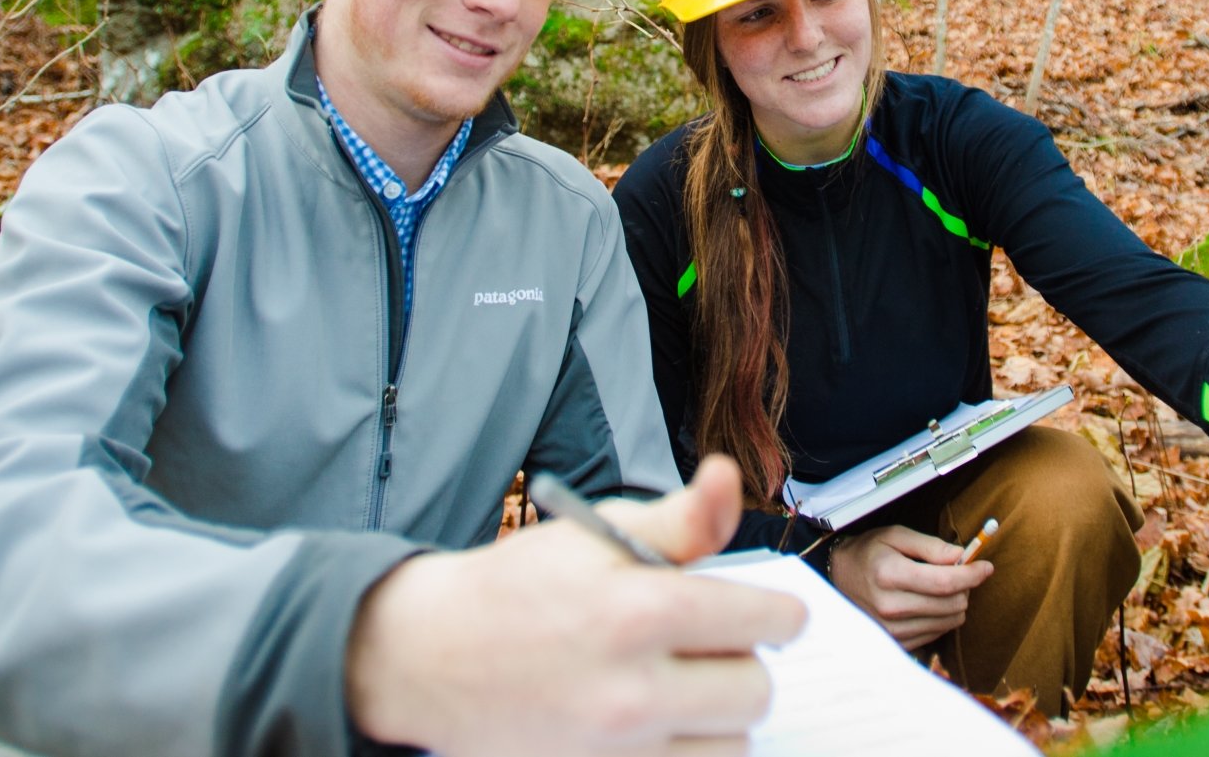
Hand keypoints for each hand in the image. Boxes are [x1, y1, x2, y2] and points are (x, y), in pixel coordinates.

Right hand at [347, 456, 807, 756]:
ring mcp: (616, 749)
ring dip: (716, 715)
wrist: (431, 658)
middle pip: (754, 690)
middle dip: (740, 663)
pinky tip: (656, 720)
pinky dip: (687, 748)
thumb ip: (680, 517)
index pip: (765, 622)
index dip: (777, 612)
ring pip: (733, 744)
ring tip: (675, 684)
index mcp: (637, 611)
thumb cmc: (520, 586)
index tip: (770, 613)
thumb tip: (728, 478)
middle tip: (703, 646)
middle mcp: (632, 691)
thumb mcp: (596, 533)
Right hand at [826, 524, 993, 649]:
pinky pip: (938, 633)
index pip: (945, 582)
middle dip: (964, 586)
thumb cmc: (869, 553)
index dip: (972, 574)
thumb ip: (930, 545)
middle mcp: (890, 606)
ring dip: (955, 602)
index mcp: (890, 575)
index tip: (986, 566)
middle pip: (952, 603)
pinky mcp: (896, 642)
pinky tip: (929, 602)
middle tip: (957, 573)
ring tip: (940, 587)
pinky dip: (942, 617)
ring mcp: (892, 629)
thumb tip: (960, 556)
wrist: (838, 579)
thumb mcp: (895, 536)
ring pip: (949, 621)